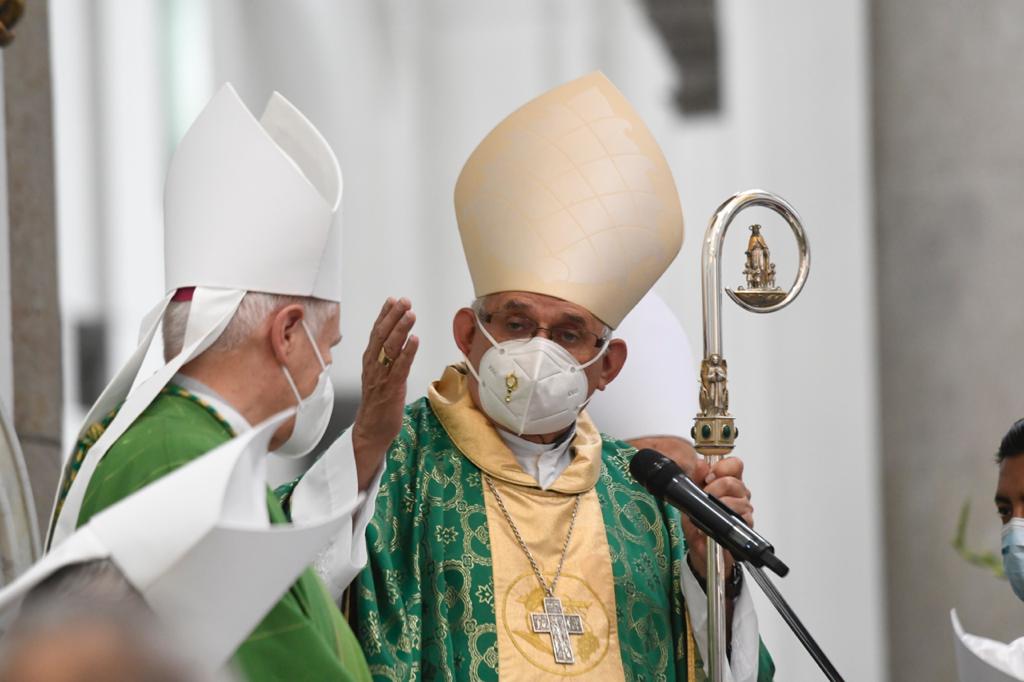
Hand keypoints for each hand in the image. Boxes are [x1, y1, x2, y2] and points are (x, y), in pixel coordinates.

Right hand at [351, 298, 418, 488]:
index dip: (384, 315)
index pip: (376, 333)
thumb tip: (397, 340)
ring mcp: (381, 377)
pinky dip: (407, 352)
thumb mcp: (380, 375)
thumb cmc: (378, 403)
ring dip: (401, 330)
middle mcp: (373, 366)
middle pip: (382, 336)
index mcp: (369, 361)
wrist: (371, 430)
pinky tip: (415, 340)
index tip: (392, 300)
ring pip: (390, 348)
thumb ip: (385, 358)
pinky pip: (400, 367)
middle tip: (404, 301)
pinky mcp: (392, 389)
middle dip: (393, 316)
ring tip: (411, 314)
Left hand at [681, 456, 753, 580]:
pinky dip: (725, 518)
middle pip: (734, 481)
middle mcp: (738, 493)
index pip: (734, 465)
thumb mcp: (690, 497)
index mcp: (727, 481)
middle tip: (705, 495)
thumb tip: (700, 464)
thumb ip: (695, 478)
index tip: (709, 476)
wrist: (701, 547)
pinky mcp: (746, 524)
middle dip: (715, 487)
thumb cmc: (698, 521)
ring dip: (720, 503)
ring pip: (738, 499)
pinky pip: (742, 516)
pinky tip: (715, 522)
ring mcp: (744, 509)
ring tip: (709, 511)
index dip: (723, 466)